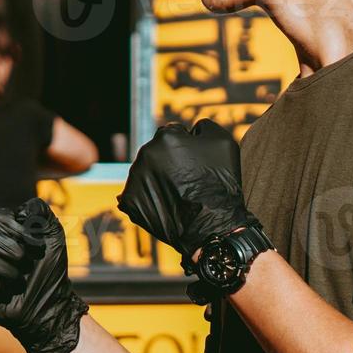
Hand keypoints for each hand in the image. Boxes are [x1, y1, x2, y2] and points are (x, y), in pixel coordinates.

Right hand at [0, 198, 88, 352]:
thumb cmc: (49, 269)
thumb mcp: (52, 234)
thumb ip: (40, 211)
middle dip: (16, 254)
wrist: (49, 305)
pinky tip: (5, 292)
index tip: (37, 247)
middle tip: (27, 266)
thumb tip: (20, 209)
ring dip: (11, 274)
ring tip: (18, 281)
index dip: (19, 232)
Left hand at [117, 120, 257, 269]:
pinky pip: (138, 192)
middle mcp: (146, 153)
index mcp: (166, 136)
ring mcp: (135, 177)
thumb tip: (190, 129)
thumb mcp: (223, 141)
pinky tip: (166, 205)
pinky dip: (149, 196)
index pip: (173, 133)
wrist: (213, 227)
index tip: (196, 163)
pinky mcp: (130, 200)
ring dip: (159, 178)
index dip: (187, 147)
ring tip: (178, 194)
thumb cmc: (220, 183)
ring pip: (147, 171)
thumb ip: (203, 126)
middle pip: (157, 152)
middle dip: (170, 161)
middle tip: (188, 180)